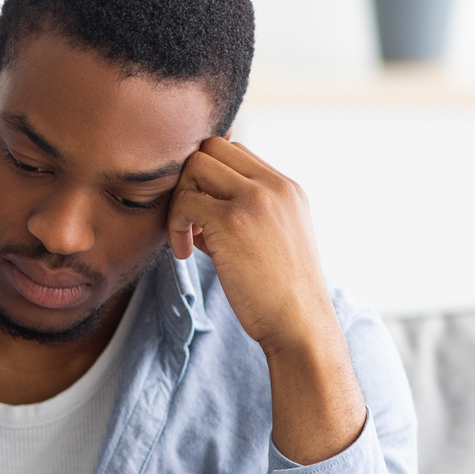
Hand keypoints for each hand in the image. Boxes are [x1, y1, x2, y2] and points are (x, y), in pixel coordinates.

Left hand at [168, 138, 365, 464]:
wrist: (299, 324)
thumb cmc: (279, 293)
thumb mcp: (271, 240)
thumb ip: (243, 215)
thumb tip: (196, 203)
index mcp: (286, 188)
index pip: (233, 151)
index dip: (207, 179)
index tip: (203, 215)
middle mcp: (274, 186)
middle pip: (210, 148)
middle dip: (189, 182)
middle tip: (188, 222)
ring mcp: (255, 199)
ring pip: (194, 166)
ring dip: (179, 201)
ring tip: (186, 240)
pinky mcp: (233, 220)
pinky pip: (185, 202)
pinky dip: (175, 226)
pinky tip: (185, 255)